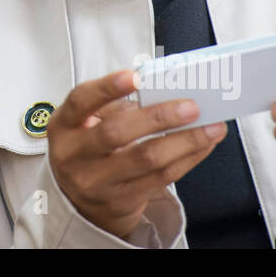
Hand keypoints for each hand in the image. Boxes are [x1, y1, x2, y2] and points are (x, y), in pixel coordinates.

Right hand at [47, 69, 226, 240]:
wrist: (77, 201)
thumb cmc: (87, 149)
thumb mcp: (84, 124)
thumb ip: (114, 106)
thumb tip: (163, 91)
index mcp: (64, 126)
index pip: (80, 101)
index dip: (107, 88)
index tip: (135, 76)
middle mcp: (75, 156)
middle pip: (117, 133)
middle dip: (158, 117)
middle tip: (191, 106)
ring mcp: (98, 182)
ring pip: (147, 159)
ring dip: (186, 140)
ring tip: (211, 126)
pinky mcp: (123, 200)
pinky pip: (162, 178)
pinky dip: (188, 158)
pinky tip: (203, 144)